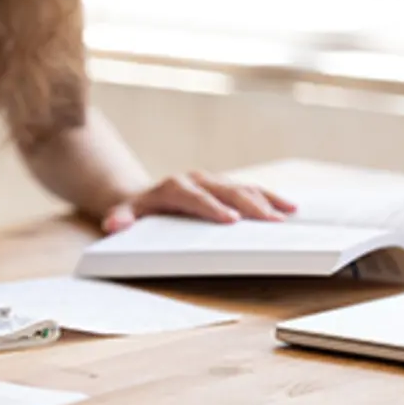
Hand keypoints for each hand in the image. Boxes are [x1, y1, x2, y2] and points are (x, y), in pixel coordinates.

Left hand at [102, 171, 296, 232]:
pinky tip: (289, 208)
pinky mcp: (224, 187)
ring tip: (286, 215)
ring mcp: (212, 182)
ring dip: (265, 201)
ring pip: (242, 188)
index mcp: (173, 187)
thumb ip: (120, 218)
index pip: (194, 196)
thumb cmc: (137, 211)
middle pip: (225, 190)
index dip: (212, 207)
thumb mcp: (124, 214)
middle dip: (249, 205)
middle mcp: (196, 180)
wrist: (144, 196)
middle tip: (270, 221)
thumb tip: (114, 224)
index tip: (231, 220)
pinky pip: (250, 190)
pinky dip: (270, 197)